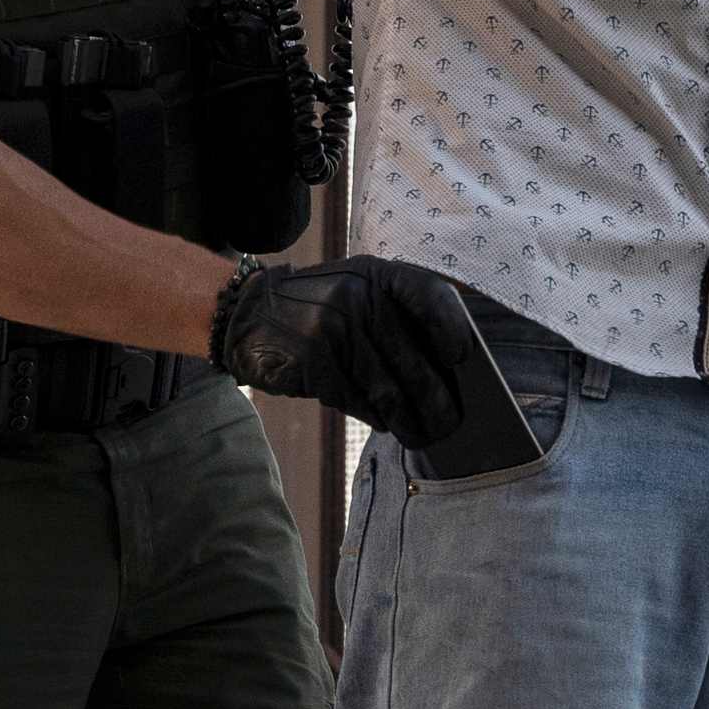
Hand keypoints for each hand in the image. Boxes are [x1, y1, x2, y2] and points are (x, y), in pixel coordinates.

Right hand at [211, 255, 484, 449]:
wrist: (246, 314)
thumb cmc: (316, 310)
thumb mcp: (355, 292)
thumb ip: (394, 317)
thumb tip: (446, 372)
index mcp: (375, 275)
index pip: (428, 294)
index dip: (450, 327)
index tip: (462, 357)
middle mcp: (357, 295)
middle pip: (410, 356)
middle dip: (434, 398)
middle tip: (450, 423)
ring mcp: (333, 326)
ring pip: (385, 387)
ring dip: (406, 417)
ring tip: (420, 433)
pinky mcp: (313, 359)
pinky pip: (354, 398)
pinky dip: (371, 415)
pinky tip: (382, 422)